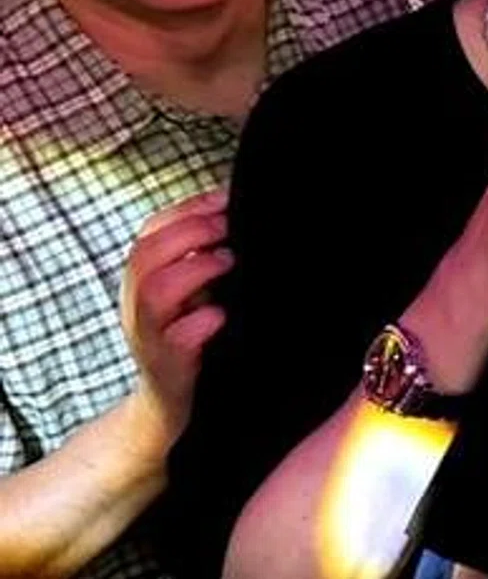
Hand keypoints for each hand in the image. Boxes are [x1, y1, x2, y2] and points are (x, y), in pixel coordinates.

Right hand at [120, 188, 231, 441]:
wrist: (168, 405)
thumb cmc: (186, 339)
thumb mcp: (189, 294)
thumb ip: (199, 259)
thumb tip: (234, 214)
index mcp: (141, 281)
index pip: (150, 231)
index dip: (186, 209)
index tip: (225, 199)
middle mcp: (137, 305)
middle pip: (146, 254)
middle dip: (190, 233)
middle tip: (228, 230)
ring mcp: (150, 336)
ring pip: (155, 292)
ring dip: (195, 270)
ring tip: (227, 263)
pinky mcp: (169, 366)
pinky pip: (178, 340)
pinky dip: (201, 323)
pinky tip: (221, 314)